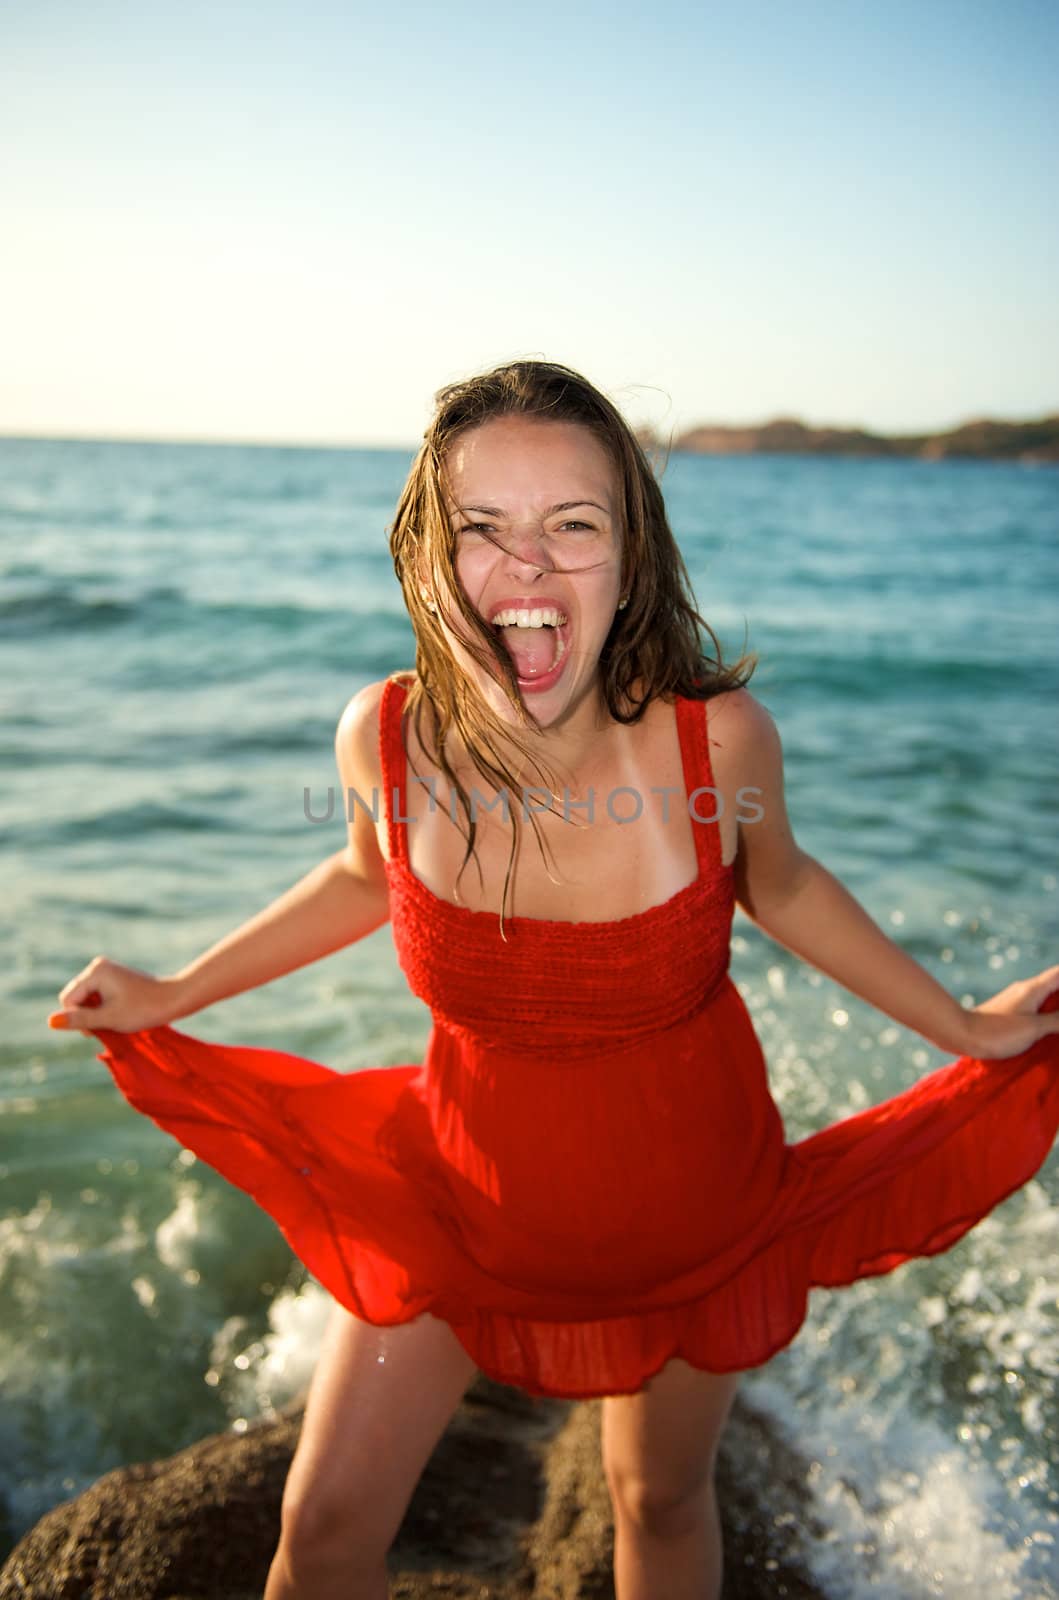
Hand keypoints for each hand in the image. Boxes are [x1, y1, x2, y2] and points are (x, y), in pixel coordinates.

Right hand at [47, 956, 184, 1035]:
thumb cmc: (143, 1009)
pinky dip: (102, 1007)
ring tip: (114, 1019)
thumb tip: (50, 1022)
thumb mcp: (108, 1018)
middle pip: (75, 997)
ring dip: (95, 1013)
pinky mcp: (112, 976)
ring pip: (85, 998)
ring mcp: (105, 970)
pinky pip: (96, 995)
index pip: (68, 1000)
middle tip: (108, 1025)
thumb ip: (79, 1020)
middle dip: (86, 1015)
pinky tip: (117, 1012)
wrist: (173, 999)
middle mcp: (98, 966)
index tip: (99, 1028)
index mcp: (95, 971)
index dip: (78, 1018)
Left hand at [961, 964, 1058, 1060]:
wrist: (961, 1034)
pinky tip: (1052, 1025)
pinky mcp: (1010, 1011)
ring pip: (1047, 996)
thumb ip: (1058, 1020)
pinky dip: (1049, 1012)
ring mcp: (1017, 999)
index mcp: (1034, 988)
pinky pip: (1037, 1006)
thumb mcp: (1034, 1028)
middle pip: (1056, 983)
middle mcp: (1027, 989)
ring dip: (1058, 1003)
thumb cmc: (997, 1031)